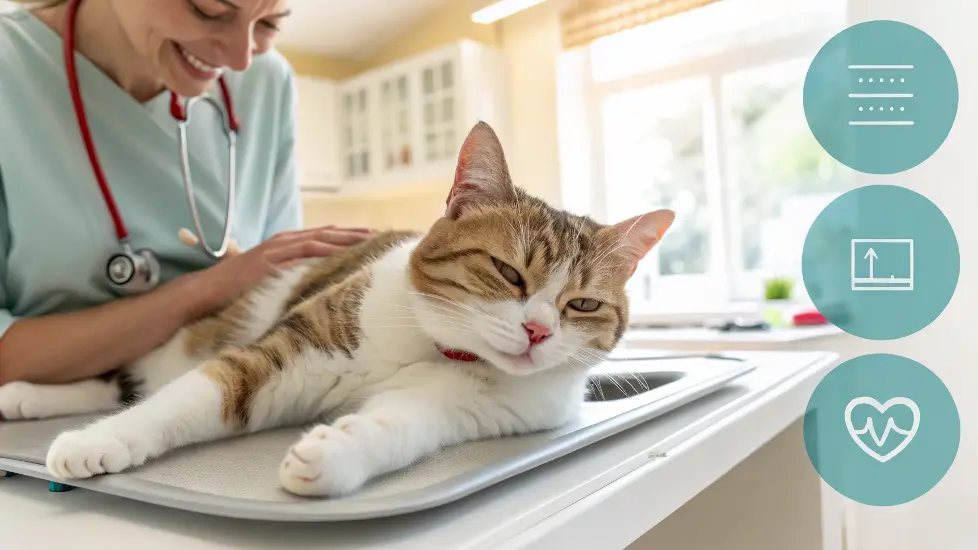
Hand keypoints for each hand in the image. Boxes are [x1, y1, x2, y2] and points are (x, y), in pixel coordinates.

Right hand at [176, 225, 372, 319]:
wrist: (207, 291)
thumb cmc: (237, 289)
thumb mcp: (269, 278)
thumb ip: (289, 275)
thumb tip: (313, 283)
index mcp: (284, 245)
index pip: (321, 236)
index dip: (346, 235)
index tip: (370, 237)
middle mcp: (282, 243)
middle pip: (324, 234)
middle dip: (352, 234)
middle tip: (378, 235)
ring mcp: (276, 251)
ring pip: (317, 240)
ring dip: (343, 240)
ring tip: (366, 241)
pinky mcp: (269, 263)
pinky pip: (300, 255)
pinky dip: (321, 252)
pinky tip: (339, 253)